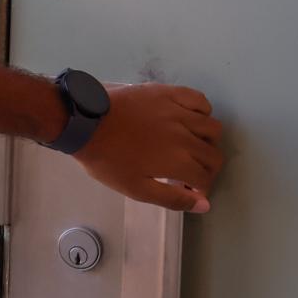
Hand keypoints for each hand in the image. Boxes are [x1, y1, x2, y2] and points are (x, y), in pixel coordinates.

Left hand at [73, 83, 223, 212]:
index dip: (200, 189)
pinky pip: (199, 100)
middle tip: (189, 172)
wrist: (84, 121)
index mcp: (178, 161)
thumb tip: (205, 205)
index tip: (188, 189)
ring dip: (207, 142)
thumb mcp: (136, 188)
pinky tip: (189, 119)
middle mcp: (185, 135)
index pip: (206, 178)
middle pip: (213, 155)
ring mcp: (178, 111)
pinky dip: (202, 112)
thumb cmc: (107, 159)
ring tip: (190, 146)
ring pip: (212, 128)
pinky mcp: (168, 92)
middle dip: (206, 169)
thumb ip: (173, 198)